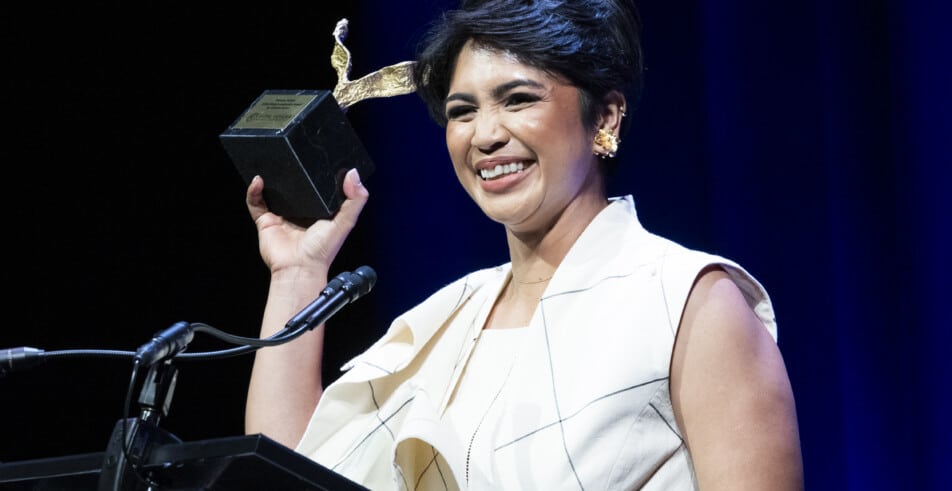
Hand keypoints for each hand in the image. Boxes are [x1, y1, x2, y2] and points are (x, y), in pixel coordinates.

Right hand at [245, 168, 368, 276]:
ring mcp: (282, 215)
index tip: (315, 158)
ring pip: (272, 191)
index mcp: (318, 210)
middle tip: (290, 158)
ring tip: (271, 164)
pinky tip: (258, 180)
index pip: (317, 187)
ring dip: (270, 178)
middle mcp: (300, 212)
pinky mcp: (266, 221)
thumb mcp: (346, 222)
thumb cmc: (322, 250)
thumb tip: (354, 174)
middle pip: (293, 187)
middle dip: (290, 173)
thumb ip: (355, 200)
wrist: (299, 268)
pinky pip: (255, 202)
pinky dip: (253, 191)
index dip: (316, 174)